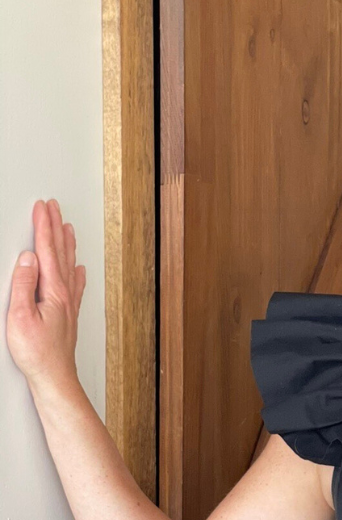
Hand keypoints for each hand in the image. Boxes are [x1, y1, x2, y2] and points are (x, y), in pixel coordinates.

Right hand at [6, 199, 85, 390]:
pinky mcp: (68, 313)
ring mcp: (68, 303)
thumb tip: (28, 259)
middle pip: (60, 252)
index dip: (43, 227)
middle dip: (55, 227)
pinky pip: (74, 284)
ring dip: (66, 243)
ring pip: (68, 264)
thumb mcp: (20, 317)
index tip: (42, 208)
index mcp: (53, 290)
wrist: (54, 376)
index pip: (46, 251)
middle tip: (53, 207)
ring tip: (67, 227)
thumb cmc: (37, 352)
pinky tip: (78, 267)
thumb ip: (23, 286)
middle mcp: (65, 293)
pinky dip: (75, 271)